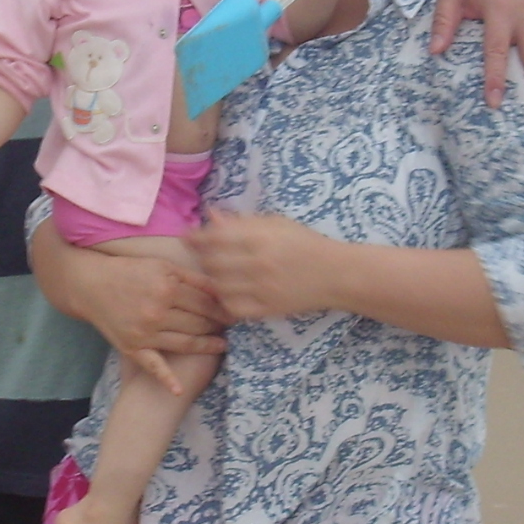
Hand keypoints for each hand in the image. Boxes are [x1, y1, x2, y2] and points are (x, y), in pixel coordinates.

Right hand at [53, 233, 226, 362]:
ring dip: (207, 346)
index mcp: (167, 288)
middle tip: (231, 328)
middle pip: (198, 323)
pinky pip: (153, 366)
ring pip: (185, 343)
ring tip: (222, 345)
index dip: (223, 309)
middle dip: (218, 326)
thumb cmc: (129, 272)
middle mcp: (157, 312)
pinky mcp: (133, 348)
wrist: (91, 285)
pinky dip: (166, 379)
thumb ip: (192, 277)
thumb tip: (221, 288)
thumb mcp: (162, 266)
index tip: (237, 314)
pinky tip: (179, 390)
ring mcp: (145, 333)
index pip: (205, 303)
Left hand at [199, 210, 340, 320]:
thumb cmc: (305, 243)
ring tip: (216, 272)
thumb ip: (242, 221)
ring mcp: (262, 289)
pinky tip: (229, 292)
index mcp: (260, 237)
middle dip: (202, 258)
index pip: (214, 238)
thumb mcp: (276, 224)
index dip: (195, 237)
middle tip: (202, 255)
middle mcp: (258, 263)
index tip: (187, 237)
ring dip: (212, 279)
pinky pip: (233, 308)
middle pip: (212, 263)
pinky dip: (225, 300)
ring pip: (218, 286)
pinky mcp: (267, 309)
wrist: (336, 274)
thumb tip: (211, 214)